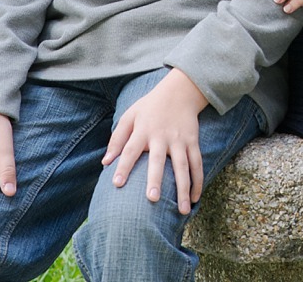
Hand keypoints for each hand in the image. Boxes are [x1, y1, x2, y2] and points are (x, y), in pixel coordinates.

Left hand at [103, 68, 209, 213]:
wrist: (179, 91)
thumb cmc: (149, 107)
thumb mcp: (129, 116)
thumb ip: (117, 138)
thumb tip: (105, 162)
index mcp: (143, 130)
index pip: (130, 150)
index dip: (123, 166)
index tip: (116, 184)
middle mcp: (162, 136)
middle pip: (158, 160)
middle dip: (155, 180)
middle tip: (152, 199)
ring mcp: (180, 140)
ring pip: (183, 167)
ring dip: (183, 189)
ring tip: (182, 211)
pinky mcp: (193, 142)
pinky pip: (197, 164)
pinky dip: (198, 181)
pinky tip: (195, 199)